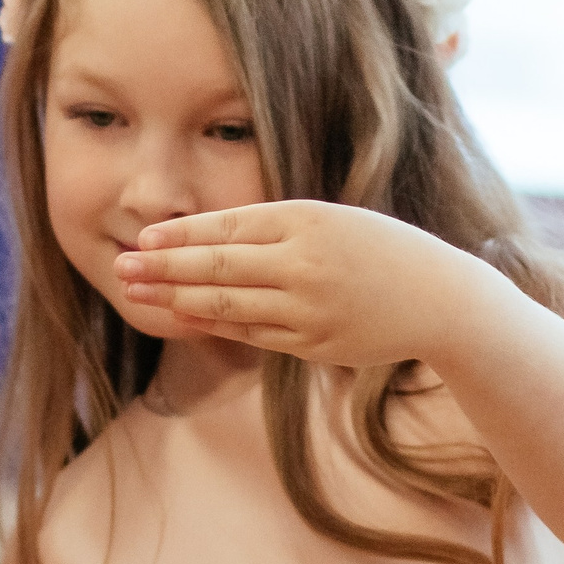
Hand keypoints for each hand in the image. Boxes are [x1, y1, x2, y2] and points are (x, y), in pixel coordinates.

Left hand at [114, 200, 483, 366]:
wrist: (441, 299)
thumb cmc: (380, 250)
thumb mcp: (331, 221)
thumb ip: (275, 229)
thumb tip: (207, 239)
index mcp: (308, 220)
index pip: (229, 226)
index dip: (182, 234)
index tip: (144, 236)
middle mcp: (304, 263)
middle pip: (218, 267)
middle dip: (164, 267)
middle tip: (122, 266)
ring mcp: (308, 307)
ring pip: (228, 305)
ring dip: (177, 300)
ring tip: (139, 293)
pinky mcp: (314, 343)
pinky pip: (252, 333)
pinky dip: (214, 325)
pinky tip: (185, 318)